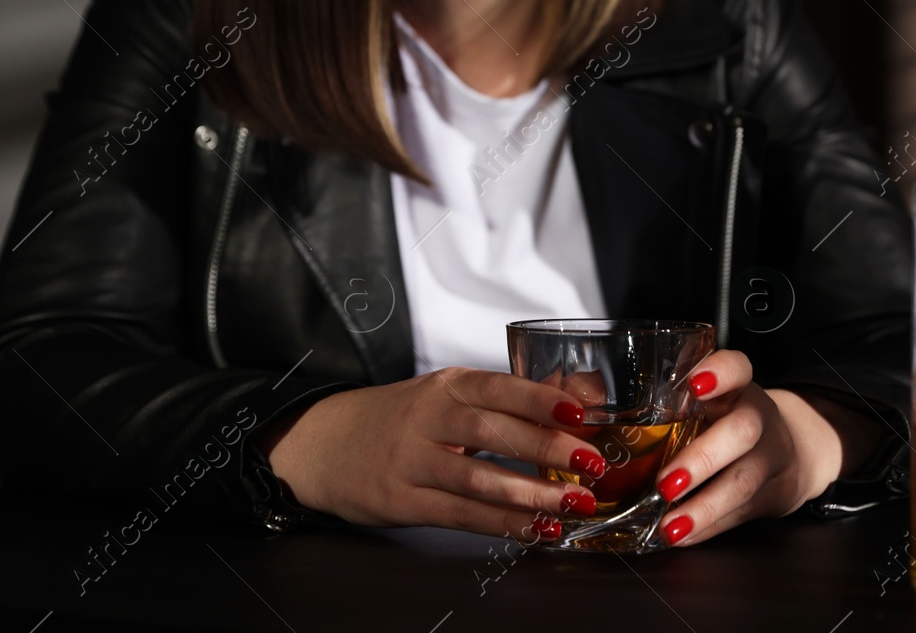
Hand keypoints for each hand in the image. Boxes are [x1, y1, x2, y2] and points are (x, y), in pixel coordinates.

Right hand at [255, 367, 609, 540]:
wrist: (325, 443)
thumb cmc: (401, 419)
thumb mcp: (446, 396)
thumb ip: (504, 402)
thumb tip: (577, 402)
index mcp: (447, 386)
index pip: (499, 387)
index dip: (541, 399)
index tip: (579, 414)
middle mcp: (428, 418)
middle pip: (492, 432)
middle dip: (546, 449)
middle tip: (590, 463)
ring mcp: (411, 461)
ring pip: (478, 479)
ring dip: (531, 494)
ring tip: (572, 503)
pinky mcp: (401, 500)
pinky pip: (459, 514)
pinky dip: (500, 524)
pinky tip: (534, 528)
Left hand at [650, 350, 883, 546]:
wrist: (793, 451)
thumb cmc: (728, 421)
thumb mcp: (713, 401)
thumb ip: (673, 403)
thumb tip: (600, 408)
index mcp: (737, 388)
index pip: (737, 368)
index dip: (720, 373)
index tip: (695, 383)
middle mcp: (758, 418)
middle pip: (742, 431)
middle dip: (702, 459)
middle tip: (665, 483)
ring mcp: (770, 458)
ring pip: (743, 481)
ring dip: (704, 508)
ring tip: (671, 527)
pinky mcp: (772, 494)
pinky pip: (741, 513)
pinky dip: (710, 528)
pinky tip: (684, 535)